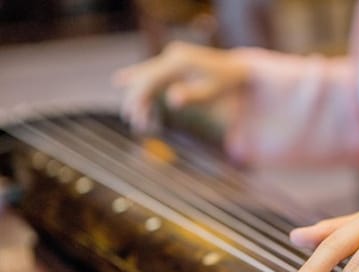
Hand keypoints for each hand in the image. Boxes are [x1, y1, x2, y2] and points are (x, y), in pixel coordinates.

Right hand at [112, 41, 248, 130]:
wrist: (236, 70)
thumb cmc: (225, 84)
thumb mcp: (212, 92)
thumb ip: (193, 95)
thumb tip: (173, 100)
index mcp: (179, 62)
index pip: (150, 80)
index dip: (140, 99)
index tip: (135, 120)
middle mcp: (172, 55)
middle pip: (144, 77)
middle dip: (136, 101)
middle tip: (136, 125)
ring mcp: (171, 56)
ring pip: (146, 76)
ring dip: (140, 98)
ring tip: (143, 123)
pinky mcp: (172, 62)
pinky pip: (152, 73)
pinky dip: (140, 82)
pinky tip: (119, 80)